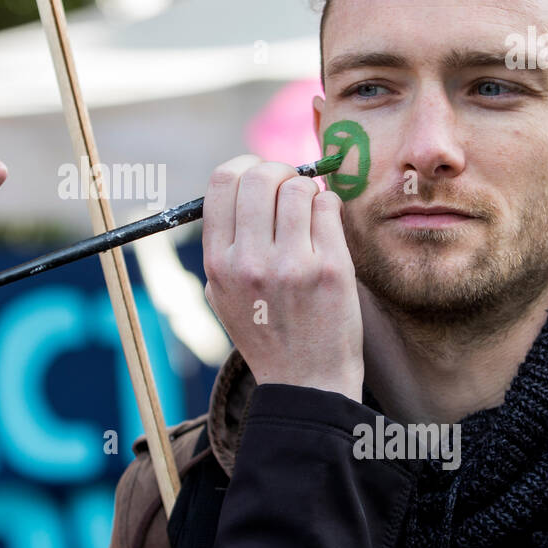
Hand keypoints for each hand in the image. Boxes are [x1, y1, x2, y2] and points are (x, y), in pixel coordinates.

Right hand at [201, 155, 363, 401]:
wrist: (306, 381)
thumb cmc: (266, 331)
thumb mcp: (222, 293)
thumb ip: (225, 242)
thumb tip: (244, 184)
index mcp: (218, 263)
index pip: (222, 182)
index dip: (243, 166)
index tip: (259, 176)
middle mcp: (249, 262)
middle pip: (260, 176)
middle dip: (279, 171)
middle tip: (289, 185)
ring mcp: (291, 265)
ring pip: (299, 187)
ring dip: (307, 189)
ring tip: (310, 211)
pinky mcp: (330, 268)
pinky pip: (328, 207)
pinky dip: (329, 206)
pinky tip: (326, 226)